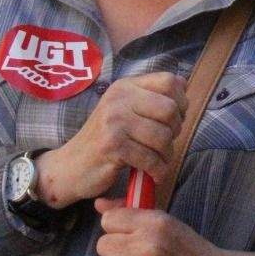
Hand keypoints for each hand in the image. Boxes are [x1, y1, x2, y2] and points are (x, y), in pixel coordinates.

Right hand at [35, 73, 185, 207]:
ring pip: (163, 136)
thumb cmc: (106, 139)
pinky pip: (150, 158)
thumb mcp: (126, 110)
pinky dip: (158, 170)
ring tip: (159, 160)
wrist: (70, 166)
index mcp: (125, 86)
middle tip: (166, 143)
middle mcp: (119, 99)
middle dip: (176, 129)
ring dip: (167, 154)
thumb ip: (151, 98)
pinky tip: (154, 174)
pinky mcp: (112, 146)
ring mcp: (114, 121)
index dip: (181, 101)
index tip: (175, 118)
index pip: (169, 81)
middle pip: (170, 109)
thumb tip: (184, 87)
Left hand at [93, 199, 254, 255]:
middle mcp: (146, 247)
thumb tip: (98, 204)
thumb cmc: (186, 248)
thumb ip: (130, 213)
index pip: (109, 219)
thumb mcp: (165, 223)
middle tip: (133, 253)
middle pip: (102, 244)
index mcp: (155, 224)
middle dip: (115, 248)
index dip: (117, 226)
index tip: (128, 233)